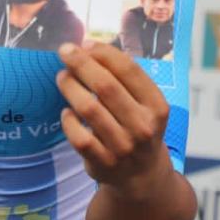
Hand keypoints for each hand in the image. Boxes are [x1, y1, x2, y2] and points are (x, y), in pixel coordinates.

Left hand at [55, 40, 171, 188]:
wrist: (143, 176)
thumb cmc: (138, 128)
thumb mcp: (145, 105)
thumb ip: (125, 80)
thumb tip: (88, 48)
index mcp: (156, 106)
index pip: (129, 70)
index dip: (104, 53)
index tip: (86, 43)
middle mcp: (143, 126)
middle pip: (106, 86)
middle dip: (81, 64)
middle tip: (65, 51)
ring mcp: (123, 147)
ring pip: (89, 109)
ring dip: (71, 87)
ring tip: (62, 76)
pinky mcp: (103, 163)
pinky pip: (79, 137)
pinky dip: (69, 121)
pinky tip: (67, 112)